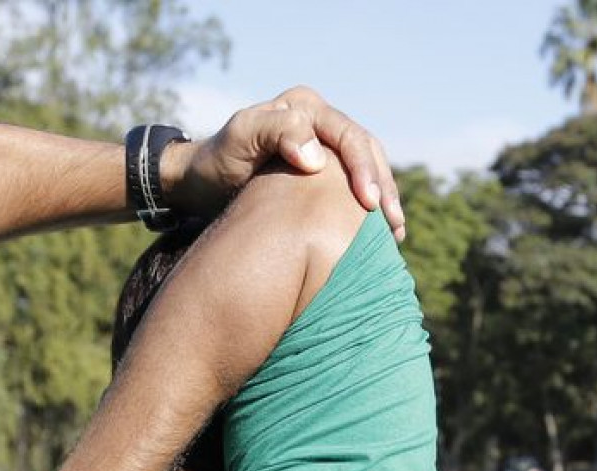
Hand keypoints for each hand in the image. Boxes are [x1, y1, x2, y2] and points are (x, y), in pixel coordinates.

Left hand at [171, 86, 404, 239]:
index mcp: (306, 108)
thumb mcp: (239, 139)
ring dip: (386, 201)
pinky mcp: (326, 174)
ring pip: (370, 170)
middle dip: (385, 188)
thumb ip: (275, 133)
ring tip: (395, 234)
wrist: (201, 184)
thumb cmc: (217, 162)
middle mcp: (320, 123)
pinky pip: (357, 187)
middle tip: (393, 225)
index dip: (365, 169)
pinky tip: (380, 236)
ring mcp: (326, 148)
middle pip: (368, 153)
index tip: (370, 204)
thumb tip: (316, 159)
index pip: (349, 136)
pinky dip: (371, 211)